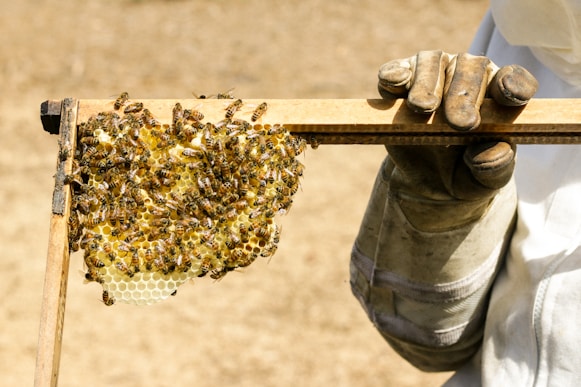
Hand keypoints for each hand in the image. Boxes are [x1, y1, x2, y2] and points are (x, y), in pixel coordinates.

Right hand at [377, 51, 537, 230]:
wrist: (430, 183)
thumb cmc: (467, 173)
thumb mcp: (487, 181)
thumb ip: (496, 167)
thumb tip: (488, 152)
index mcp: (499, 94)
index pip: (512, 79)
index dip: (514, 84)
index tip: (512, 97)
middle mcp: (468, 75)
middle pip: (470, 68)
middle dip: (464, 95)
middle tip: (461, 124)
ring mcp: (433, 74)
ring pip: (432, 63)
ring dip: (428, 85)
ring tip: (423, 108)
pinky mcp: (402, 83)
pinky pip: (397, 71)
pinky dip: (394, 74)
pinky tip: (397, 82)